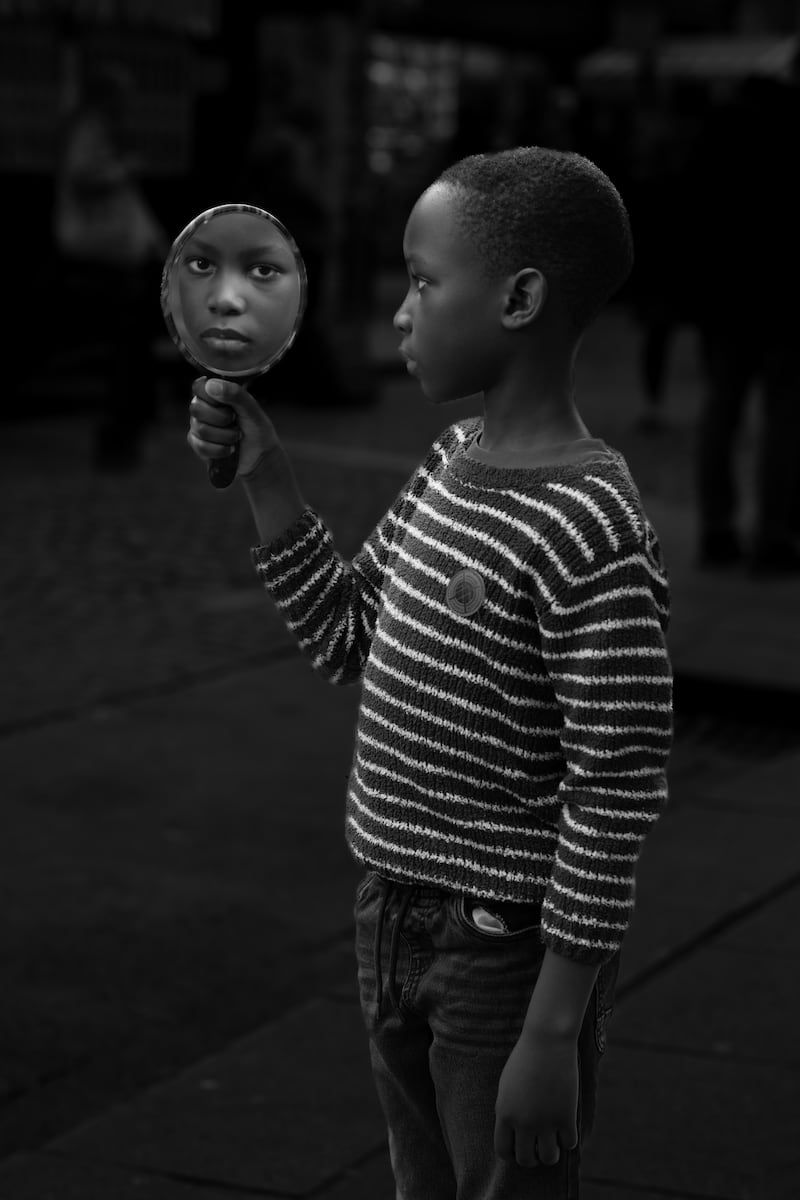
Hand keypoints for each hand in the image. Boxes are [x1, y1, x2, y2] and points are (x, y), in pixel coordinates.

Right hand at [187, 377, 280, 479]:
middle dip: (221, 418)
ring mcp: (199, 427)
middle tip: (235, 422)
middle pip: (196, 409)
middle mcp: (204, 409)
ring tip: (237, 437)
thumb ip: (235, 395)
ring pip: (200, 429)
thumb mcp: (252, 411)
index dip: (212, 398)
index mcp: (216, 395)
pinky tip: (230, 449)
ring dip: (225, 436)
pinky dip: (220, 450)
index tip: (229, 406)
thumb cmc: (258, 432)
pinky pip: (200, 446)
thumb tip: (210, 385)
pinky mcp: (199, 446)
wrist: (262, 459)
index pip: (199, 388)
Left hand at [494, 1031, 578, 1169]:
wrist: (546, 1040)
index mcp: (504, 1113)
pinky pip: (569, 1144)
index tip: (520, 1146)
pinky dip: (569, 1139)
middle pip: (526, 1160)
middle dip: (533, 1157)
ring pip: (549, 1158)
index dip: (512, 1153)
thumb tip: (512, 1134)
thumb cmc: (525, 1058)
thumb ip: (507, 1110)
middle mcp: (523, 1122)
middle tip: (539, 1145)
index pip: (503, 1151)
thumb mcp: (507, 1085)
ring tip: (553, 1139)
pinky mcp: (566, 1116)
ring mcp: (545, 1121)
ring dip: (551, 1152)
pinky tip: (567, 1126)